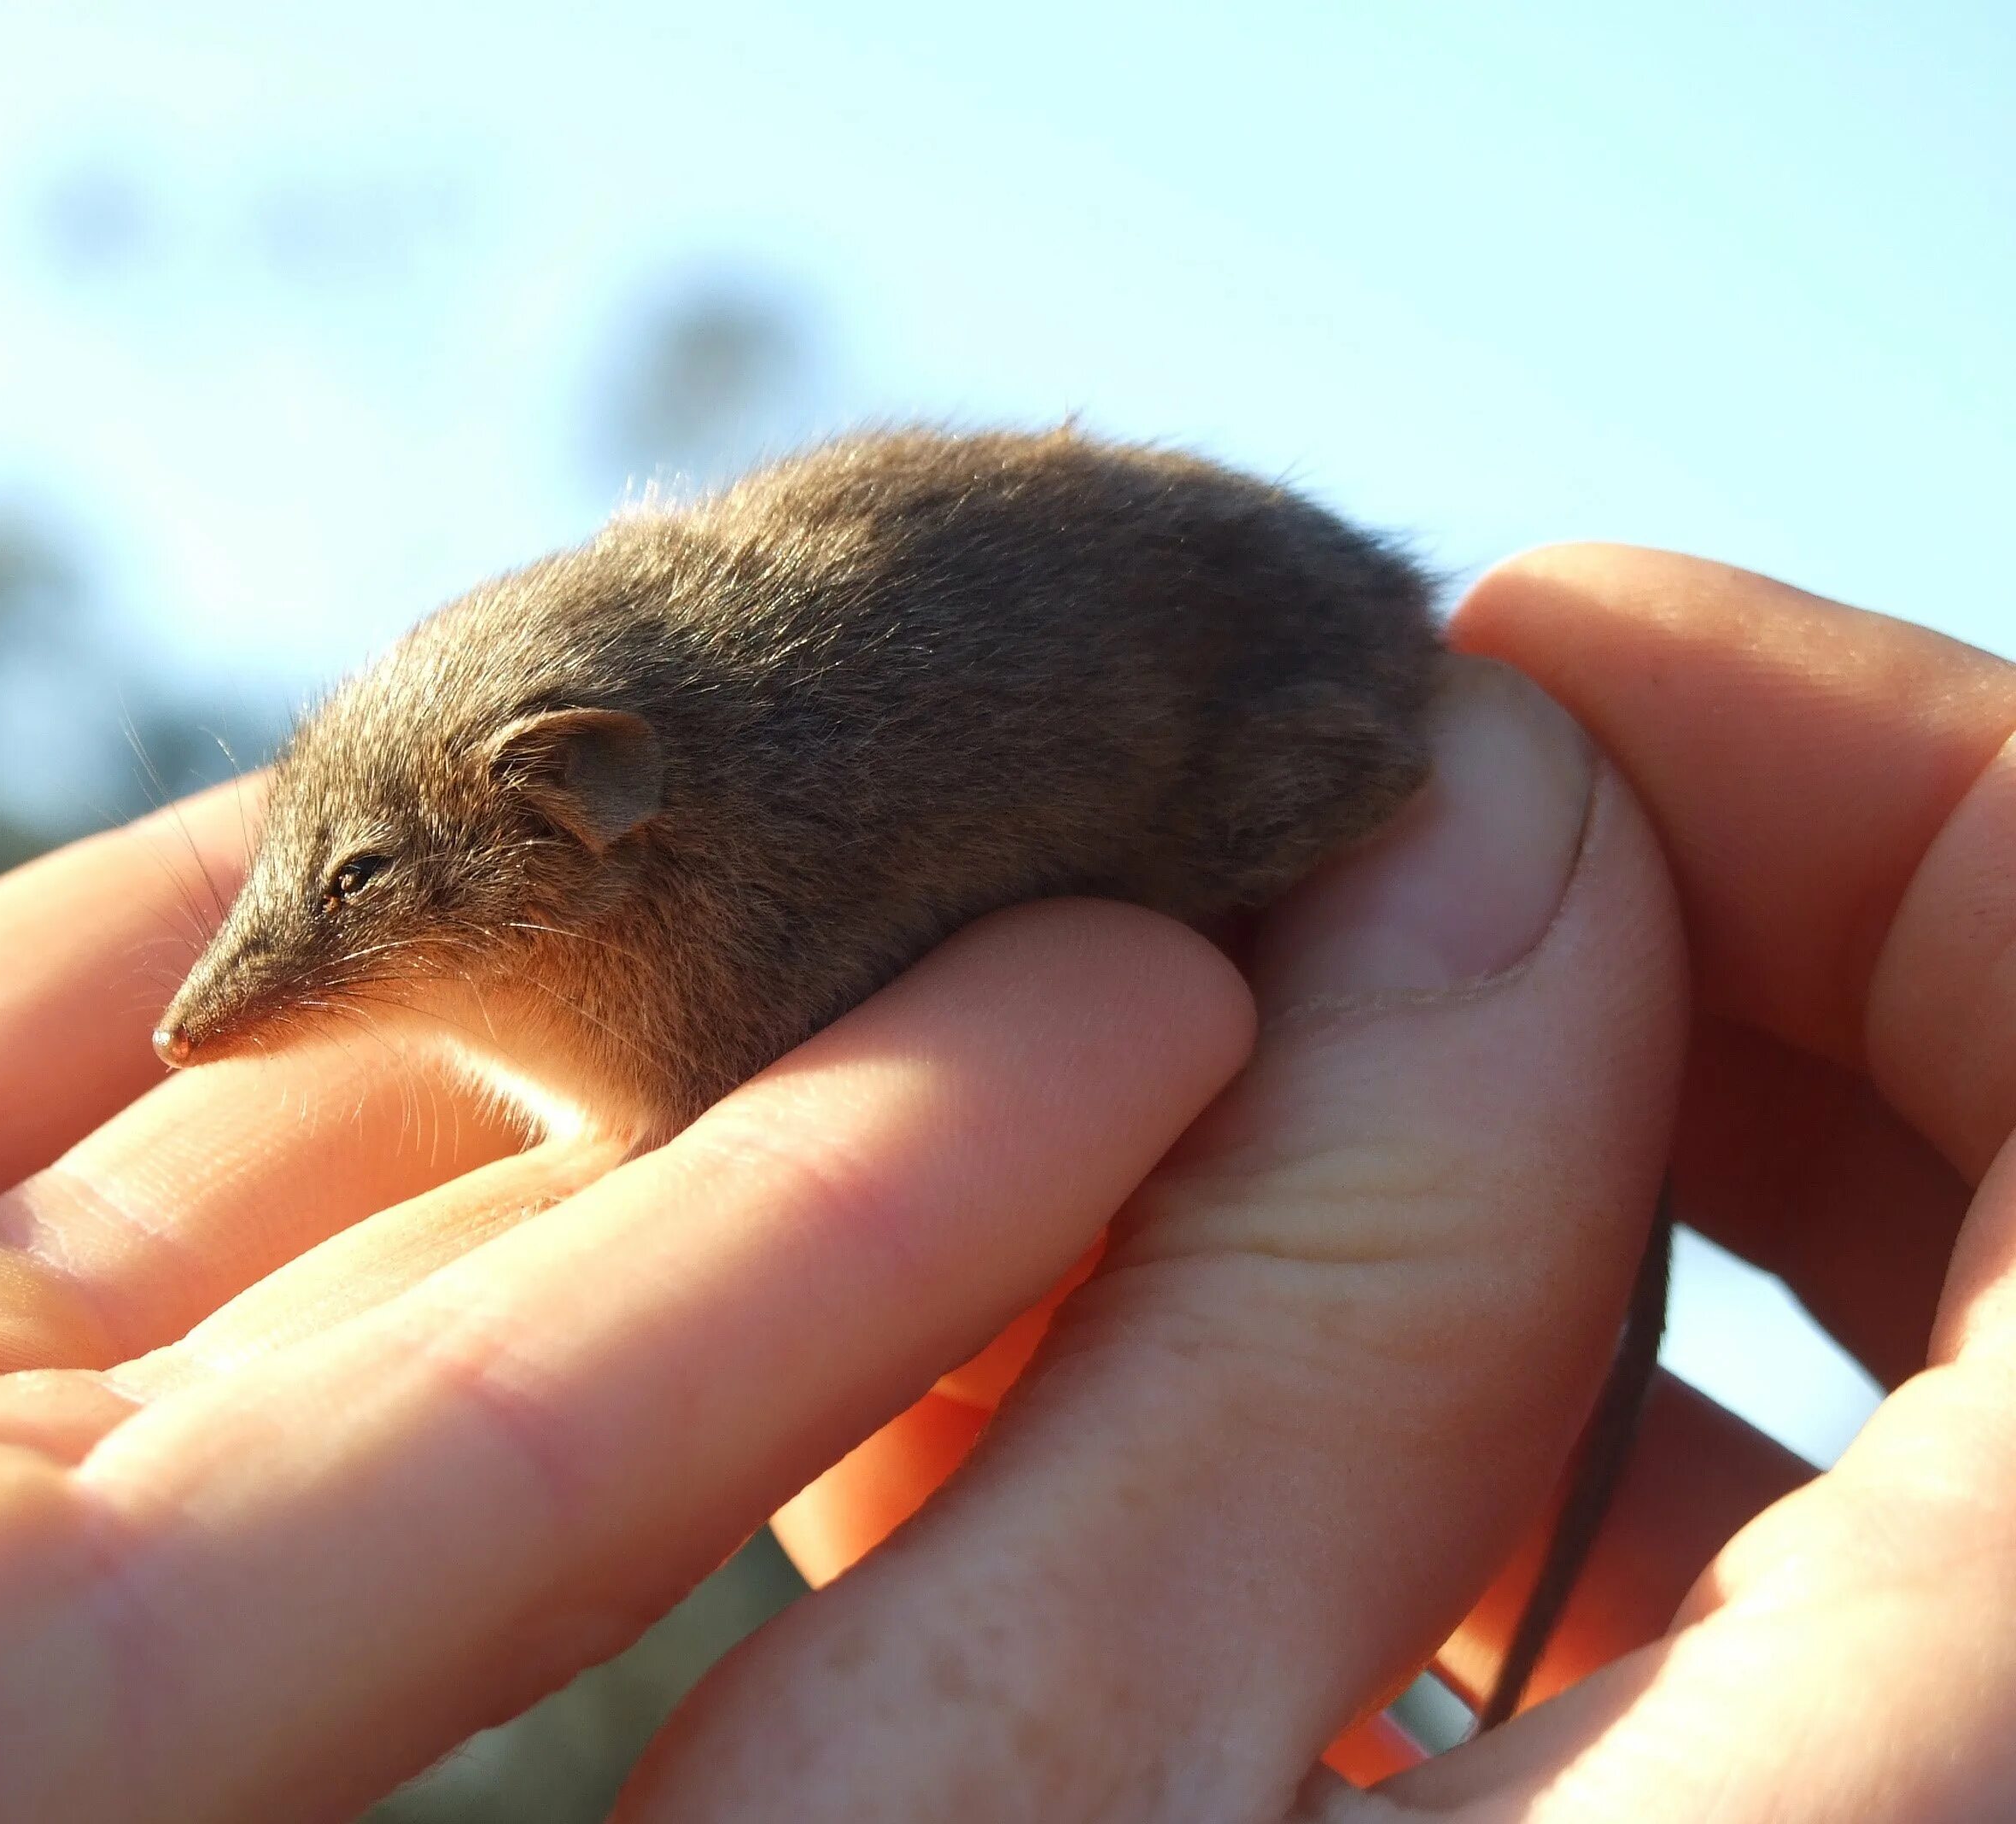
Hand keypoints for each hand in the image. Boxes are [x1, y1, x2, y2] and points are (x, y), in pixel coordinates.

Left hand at [0, 795, 1249, 1817]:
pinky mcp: (124, 1732)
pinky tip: (1120, 1061)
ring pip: (575, 1283)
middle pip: (446, 1134)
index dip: (476, 851)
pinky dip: (837, 1265)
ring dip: (879, 1097)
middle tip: (1041, 777)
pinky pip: (567, 1458)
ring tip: (1178, 904)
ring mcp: (79, 1595)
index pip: (220, 1002)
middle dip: (724, 953)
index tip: (735, 718)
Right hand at [622, 550, 2015, 1820]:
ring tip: (1125, 1129)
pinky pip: (1736, 1581)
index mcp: (1945, 1751)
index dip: (1882, 762)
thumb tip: (1456, 811)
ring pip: (1875, 1390)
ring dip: (1504, 1185)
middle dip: (1671, 945)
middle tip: (1297, 858)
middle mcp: (1962, 1778)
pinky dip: (1453, 1420)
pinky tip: (1127, 1382)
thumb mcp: (1006, 1769)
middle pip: (2013, 1185)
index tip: (1516, 662)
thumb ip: (1293, 1287)